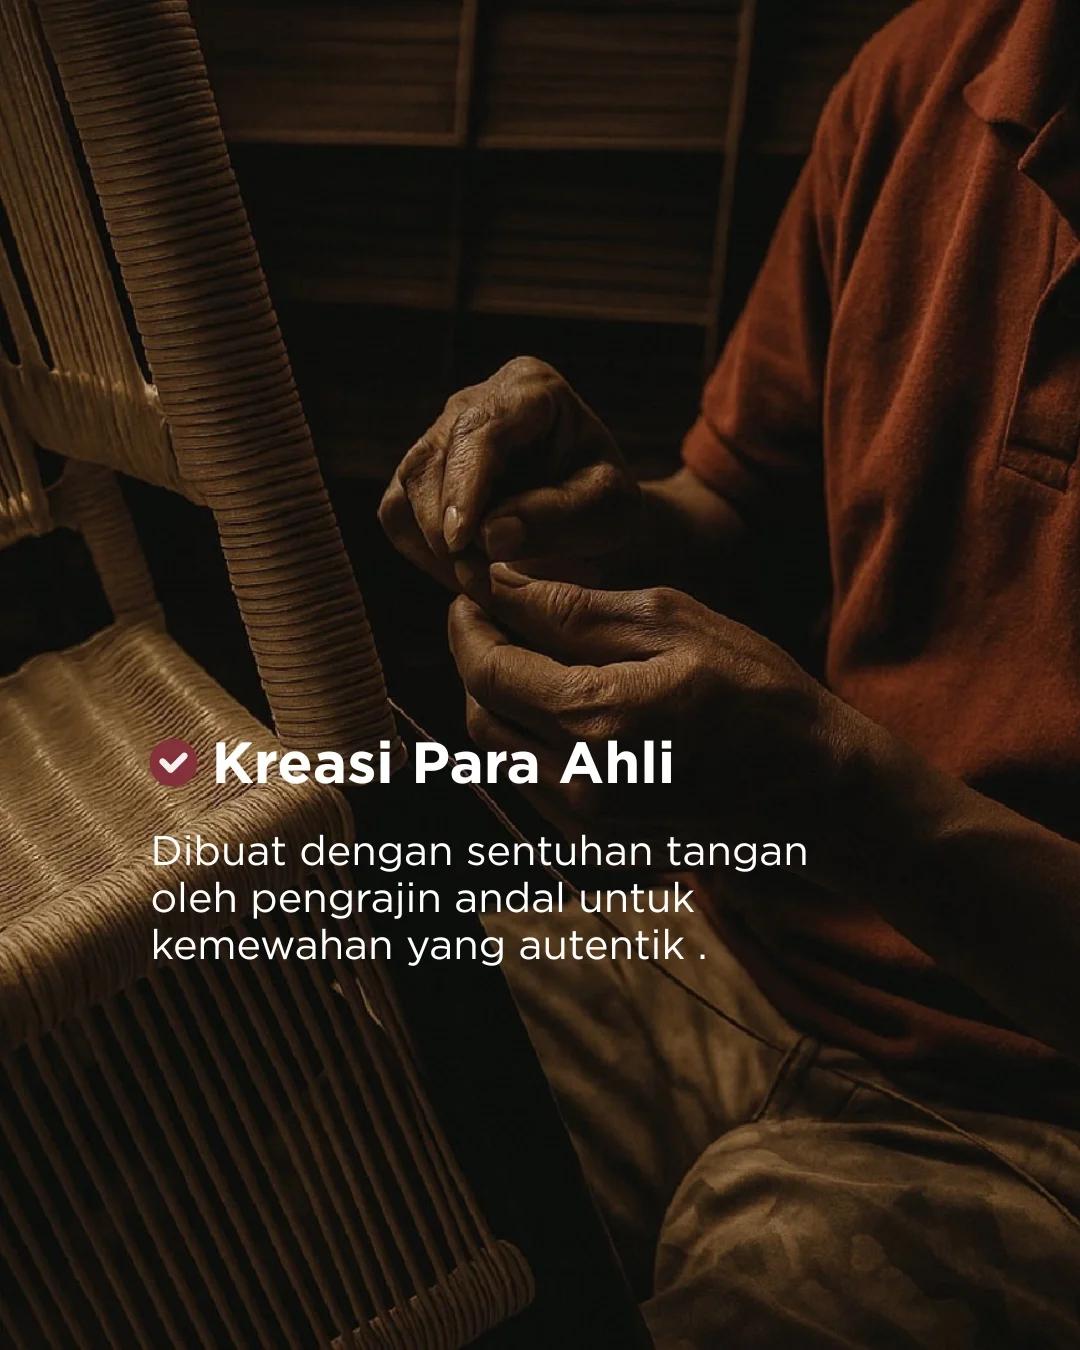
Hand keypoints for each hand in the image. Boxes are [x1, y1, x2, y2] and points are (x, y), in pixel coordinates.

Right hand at [379, 357, 640, 591]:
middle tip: (482, 584)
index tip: (459, 541)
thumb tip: (492, 535)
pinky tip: (460, 572)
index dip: (465, 487)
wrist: (592, 508)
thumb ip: (557, 517)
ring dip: (433, 546)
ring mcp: (440, 433)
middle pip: (433, 462)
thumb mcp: (606, 511)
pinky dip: (420, 550)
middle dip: (449, 532)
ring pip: (407, 488)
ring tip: (478, 583)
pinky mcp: (420, 470)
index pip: (482, 431)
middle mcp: (474, 400)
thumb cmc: (605, 502)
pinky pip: (398, 511)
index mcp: (530, 389)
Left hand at [447, 565, 851, 846]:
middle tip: (495, 620)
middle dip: (477, 661)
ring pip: (500, 754)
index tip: (469, 596)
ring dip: (499, 703)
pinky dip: (529, 741)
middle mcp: (580, 782)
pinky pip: (532, 784)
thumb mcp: (672, 622)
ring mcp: (588, 822)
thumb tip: (500, 585)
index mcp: (597, 719)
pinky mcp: (598, 843)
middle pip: (481, 714)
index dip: (466, 627)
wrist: (816, 787)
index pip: (487, 670)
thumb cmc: (756, 690)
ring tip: (531, 660)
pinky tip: (566, 709)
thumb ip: (574, 608)